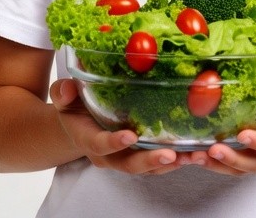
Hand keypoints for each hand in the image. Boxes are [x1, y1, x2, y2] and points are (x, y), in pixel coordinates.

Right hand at [49, 78, 183, 174]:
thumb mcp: (64, 96)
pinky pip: (156, 163)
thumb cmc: (73, 105)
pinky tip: (192, 153)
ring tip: (190, 156)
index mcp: (87, 138)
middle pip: (128, 164)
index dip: (113, 143)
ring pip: (146, 167)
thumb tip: (68, 89)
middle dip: (149, 161)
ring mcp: (124, 157)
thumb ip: (63, 92)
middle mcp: (107, 154)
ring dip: (169, 163)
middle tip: (169, 155)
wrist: (78, 122)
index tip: (130, 136)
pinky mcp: (138, 154)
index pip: (99, 144)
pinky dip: (174, 160)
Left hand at [189, 71, 255, 175]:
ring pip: (238, 167)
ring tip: (195, 156)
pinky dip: (210, 162)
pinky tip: (191, 154)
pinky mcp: (247, 152)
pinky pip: (229, 163)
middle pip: (254, 162)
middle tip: (213, 149)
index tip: (243, 135)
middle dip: (233, 158)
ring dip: (216, 164)